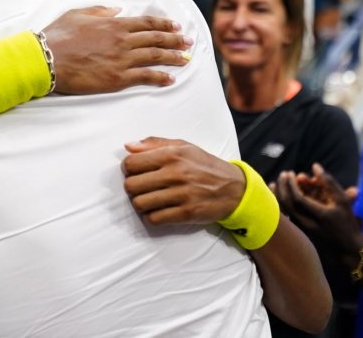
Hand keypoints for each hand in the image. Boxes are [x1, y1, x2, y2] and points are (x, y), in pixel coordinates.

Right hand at [42, 6, 191, 93]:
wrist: (47, 59)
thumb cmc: (58, 36)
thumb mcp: (78, 14)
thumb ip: (100, 11)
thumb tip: (116, 10)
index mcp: (114, 23)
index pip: (147, 23)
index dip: (164, 24)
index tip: (176, 26)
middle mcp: (122, 40)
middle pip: (156, 38)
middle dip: (175, 40)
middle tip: (188, 42)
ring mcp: (122, 60)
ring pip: (155, 56)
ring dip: (173, 57)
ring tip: (186, 59)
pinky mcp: (117, 78)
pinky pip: (145, 77)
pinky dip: (160, 77)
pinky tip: (170, 79)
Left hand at [122, 137, 245, 224]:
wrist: (234, 188)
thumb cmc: (204, 165)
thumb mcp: (183, 146)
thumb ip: (154, 144)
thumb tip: (128, 146)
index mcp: (172, 154)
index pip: (131, 163)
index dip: (128, 168)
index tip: (134, 171)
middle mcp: (175, 174)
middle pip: (131, 185)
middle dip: (132, 187)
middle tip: (141, 187)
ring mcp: (181, 195)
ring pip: (140, 204)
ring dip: (140, 203)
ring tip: (148, 199)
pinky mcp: (186, 213)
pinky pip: (154, 219)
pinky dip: (151, 216)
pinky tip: (157, 210)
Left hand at [274, 163, 362, 254]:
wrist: (346, 245)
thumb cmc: (346, 220)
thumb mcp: (342, 200)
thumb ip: (329, 182)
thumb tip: (315, 166)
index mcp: (319, 215)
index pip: (299, 198)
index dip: (292, 184)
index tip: (291, 173)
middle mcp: (307, 222)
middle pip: (288, 203)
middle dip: (283, 186)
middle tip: (284, 174)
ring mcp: (302, 227)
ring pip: (284, 210)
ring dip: (278, 195)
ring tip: (274, 182)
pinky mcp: (299, 230)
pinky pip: (285, 216)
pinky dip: (279, 204)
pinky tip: (275, 196)